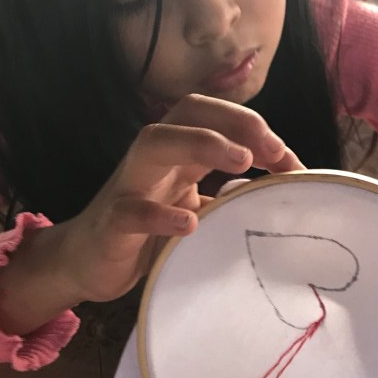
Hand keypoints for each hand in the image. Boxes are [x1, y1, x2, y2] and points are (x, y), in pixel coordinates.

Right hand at [0, 95, 302, 332]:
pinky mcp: (111, 224)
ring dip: (201, 144)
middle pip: (187, 113)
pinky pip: (131, 211)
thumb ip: (230, 195)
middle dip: (233, 122)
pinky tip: (189, 224)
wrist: (86, 264)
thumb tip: (284, 188)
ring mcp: (129, 187)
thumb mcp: (196, 209)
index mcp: (177, 154)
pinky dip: (160, 215)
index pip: (215, 117)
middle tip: (273, 149)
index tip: (291, 161)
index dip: (254, 128)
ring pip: (155, 144)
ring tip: (242, 161)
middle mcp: (153, 160)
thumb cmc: (147, 234)